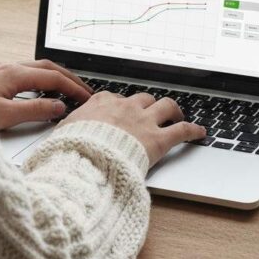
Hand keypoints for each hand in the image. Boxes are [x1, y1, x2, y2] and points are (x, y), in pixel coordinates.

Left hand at [0, 60, 90, 130]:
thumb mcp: (4, 116)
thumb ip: (35, 111)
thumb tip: (60, 107)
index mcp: (14, 74)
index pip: (53, 78)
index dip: (73, 88)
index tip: (87, 98)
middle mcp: (8, 67)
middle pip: (48, 67)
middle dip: (69, 78)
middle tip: (84, 91)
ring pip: (35, 68)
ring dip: (54, 77)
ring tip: (68, 91)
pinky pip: (24, 73)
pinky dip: (40, 80)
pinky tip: (38, 91)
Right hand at [61, 91, 206, 166]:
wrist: (85, 159)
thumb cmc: (71, 150)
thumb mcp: (63, 135)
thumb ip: (67, 131)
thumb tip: (58, 138)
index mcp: (101, 105)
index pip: (114, 99)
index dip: (121, 106)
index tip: (121, 111)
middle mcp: (125, 108)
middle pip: (143, 99)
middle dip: (149, 105)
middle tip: (153, 112)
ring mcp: (143, 121)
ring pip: (166, 106)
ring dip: (173, 110)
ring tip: (178, 114)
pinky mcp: (158, 139)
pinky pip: (181, 129)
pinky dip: (193, 130)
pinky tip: (200, 132)